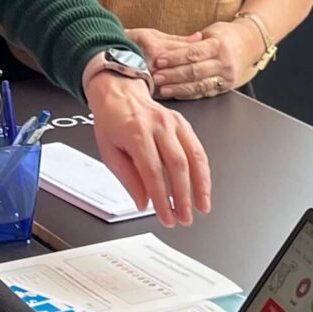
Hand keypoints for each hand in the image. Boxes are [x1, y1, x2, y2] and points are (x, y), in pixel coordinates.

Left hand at [83, 58, 210, 225]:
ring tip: (202, 207)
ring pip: (194, 157)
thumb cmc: (111, 121)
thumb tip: (144, 203)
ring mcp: (174, 123)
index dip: (162, 199)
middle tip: (185, 218)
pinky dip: (203, 172)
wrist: (119, 92)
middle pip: (177, 166)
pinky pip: (198, 149)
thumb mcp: (109, 152)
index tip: (166, 217)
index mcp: (136, 133)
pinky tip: (203, 188)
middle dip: (184, 197)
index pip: (153, 173)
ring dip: (201, 186)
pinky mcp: (184, 124)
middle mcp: (158, 125)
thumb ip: (128, 179)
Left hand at [130, 24, 253, 101]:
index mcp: (218, 45)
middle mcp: (224, 63)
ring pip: (199, 86)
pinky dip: (188, 94)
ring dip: (179, 88)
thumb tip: (168, 46)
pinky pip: (204, 93)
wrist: (249, 45)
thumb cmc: (225, 36)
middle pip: (195, 71)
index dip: (175, 58)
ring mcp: (225, 77)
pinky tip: (175, 93)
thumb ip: (191, 41)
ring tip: (163, 89)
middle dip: (173, 75)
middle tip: (156, 77)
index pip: (193, 53)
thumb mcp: (211, 32)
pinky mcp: (224, 88)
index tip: (159, 60)